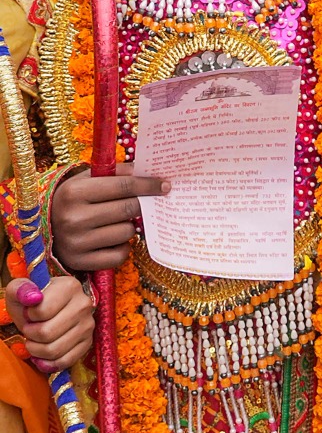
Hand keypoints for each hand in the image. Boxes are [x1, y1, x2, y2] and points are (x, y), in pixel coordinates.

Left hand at [4, 274, 94, 371]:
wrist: (46, 310)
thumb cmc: (31, 301)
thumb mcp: (19, 290)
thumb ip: (21, 289)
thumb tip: (33, 298)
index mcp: (70, 286)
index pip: (42, 311)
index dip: (28, 317)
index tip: (29, 313)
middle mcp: (84, 304)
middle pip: (47, 333)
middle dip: (30, 335)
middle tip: (29, 329)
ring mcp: (88, 324)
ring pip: (54, 350)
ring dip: (36, 350)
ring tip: (34, 341)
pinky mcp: (88, 342)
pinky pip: (65, 361)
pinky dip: (48, 363)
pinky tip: (41, 356)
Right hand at [49, 165, 167, 272]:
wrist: (43, 229)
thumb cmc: (72, 200)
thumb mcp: (86, 179)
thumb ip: (116, 172)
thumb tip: (148, 170)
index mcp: (74, 192)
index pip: (124, 186)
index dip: (149, 184)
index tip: (166, 185)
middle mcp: (73, 218)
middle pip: (129, 208)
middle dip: (143, 204)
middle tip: (149, 202)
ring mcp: (76, 243)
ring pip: (127, 232)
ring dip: (130, 226)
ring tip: (118, 222)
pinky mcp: (80, 262)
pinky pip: (120, 255)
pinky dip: (123, 247)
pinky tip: (113, 240)